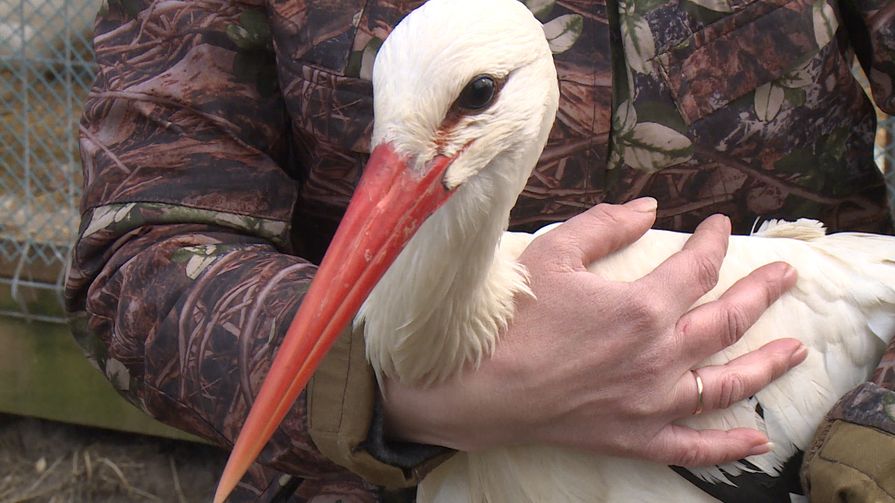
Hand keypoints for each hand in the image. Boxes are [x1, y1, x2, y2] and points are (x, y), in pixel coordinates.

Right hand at [381, 198, 804, 466]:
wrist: (477, 386)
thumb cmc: (512, 317)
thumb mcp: (553, 253)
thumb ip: (605, 226)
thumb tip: (648, 208)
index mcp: (642, 306)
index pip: (698, 266)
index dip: (715, 241)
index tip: (721, 226)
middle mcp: (659, 355)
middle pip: (728, 320)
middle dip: (762, 292)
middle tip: (786, 275)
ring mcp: (652, 401)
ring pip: (727, 383)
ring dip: (767, 364)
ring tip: (796, 349)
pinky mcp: (635, 436)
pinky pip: (694, 446)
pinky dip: (729, 445)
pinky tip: (758, 437)